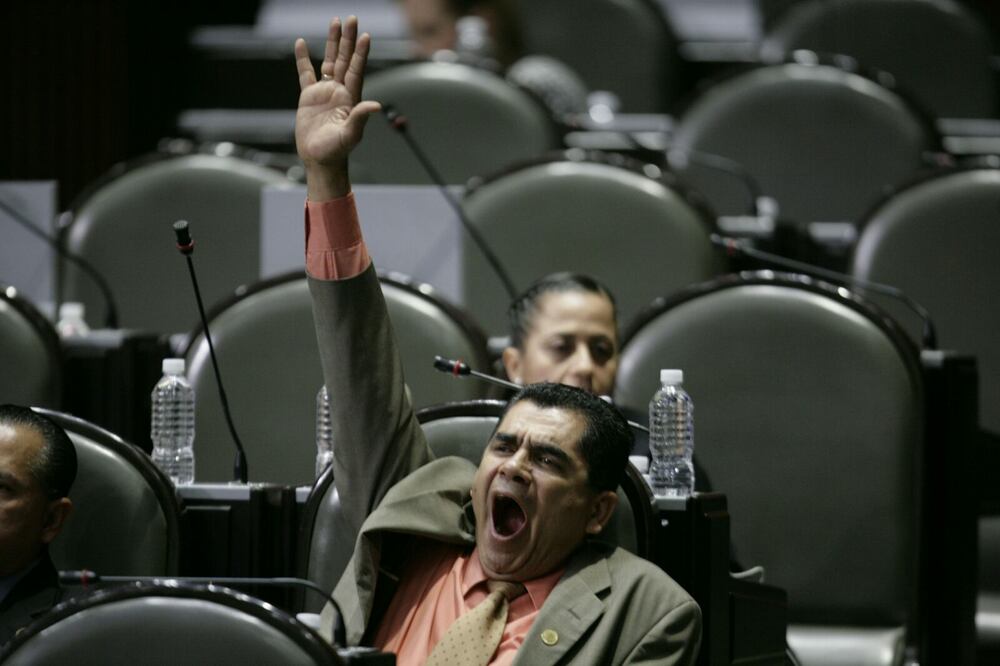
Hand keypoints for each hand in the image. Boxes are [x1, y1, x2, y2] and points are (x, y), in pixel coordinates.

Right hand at [295, 16, 380, 199]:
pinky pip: (306, 73)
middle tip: (352, 19)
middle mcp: (339, 91)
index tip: (365, 36)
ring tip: (335, 22)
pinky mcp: (309, 97)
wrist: (320, 159)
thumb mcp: (350, 135)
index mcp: (350, 98)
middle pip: (346, 59)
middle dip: (348, 39)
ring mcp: (324, 92)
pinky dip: (303, 58)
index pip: (357, 70)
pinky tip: (302, 44)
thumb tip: (375, 105)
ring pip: (330, 61)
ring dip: (333, 42)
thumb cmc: (337, 151)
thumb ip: (360, 119)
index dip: (361, 53)